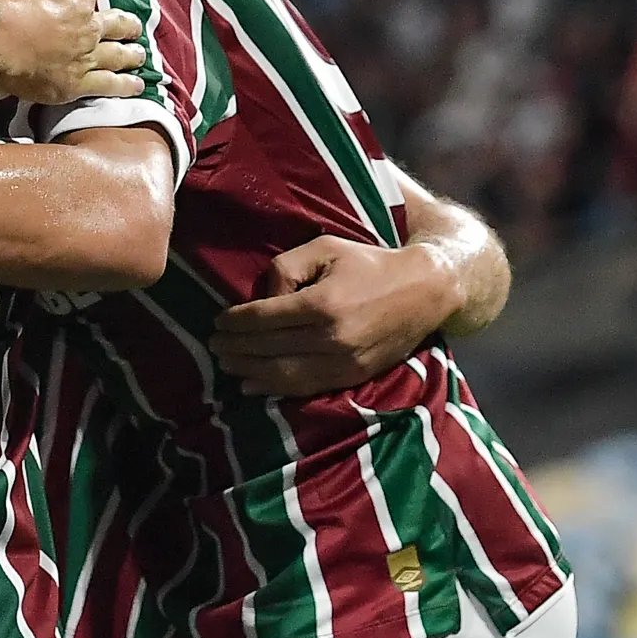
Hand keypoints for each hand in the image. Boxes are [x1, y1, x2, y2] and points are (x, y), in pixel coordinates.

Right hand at [0, 0, 145, 104]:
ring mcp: (85, 57)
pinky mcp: (75, 84)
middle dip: (127, 24)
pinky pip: (108, 86)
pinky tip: (135, 87)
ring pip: (118, 56)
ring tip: (139, 56)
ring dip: (131, 54)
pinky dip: (124, 86)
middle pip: (116, 23)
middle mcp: (90, 25)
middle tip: (134, 26)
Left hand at [210, 237, 461, 397]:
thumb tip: (265, 300)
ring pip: (284, 374)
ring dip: (250, 372)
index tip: (217, 321)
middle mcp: (331, 338)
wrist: (424, 291)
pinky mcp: (354, 377)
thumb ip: (286, 268)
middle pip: (269, 348)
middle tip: (213, 345)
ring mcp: (344, 362)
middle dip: (236, 348)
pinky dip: (276, 389)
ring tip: (227, 366)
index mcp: (322, 303)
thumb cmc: (369, 263)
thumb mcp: (325, 247)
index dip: (236, 322)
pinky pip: (307, 387)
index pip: (265, 318)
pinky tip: (254, 386)